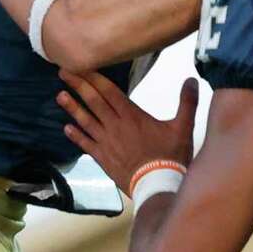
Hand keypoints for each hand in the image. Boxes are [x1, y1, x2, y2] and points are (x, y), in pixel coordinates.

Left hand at [58, 70, 198, 195]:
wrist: (158, 186)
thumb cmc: (171, 157)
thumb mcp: (183, 127)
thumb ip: (187, 102)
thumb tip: (192, 80)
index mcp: (132, 116)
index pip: (109, 91)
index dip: (94, 77)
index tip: (80, 65)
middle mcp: (115, 126)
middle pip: (93, 101)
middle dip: (78, 85)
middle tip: (62, 72)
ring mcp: (107, 143)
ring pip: (86, 121)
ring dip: (72, 108)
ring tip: (59, 95)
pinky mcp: (103, 159)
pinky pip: (86, 144)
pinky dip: (76, 136)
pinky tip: (66, 129)